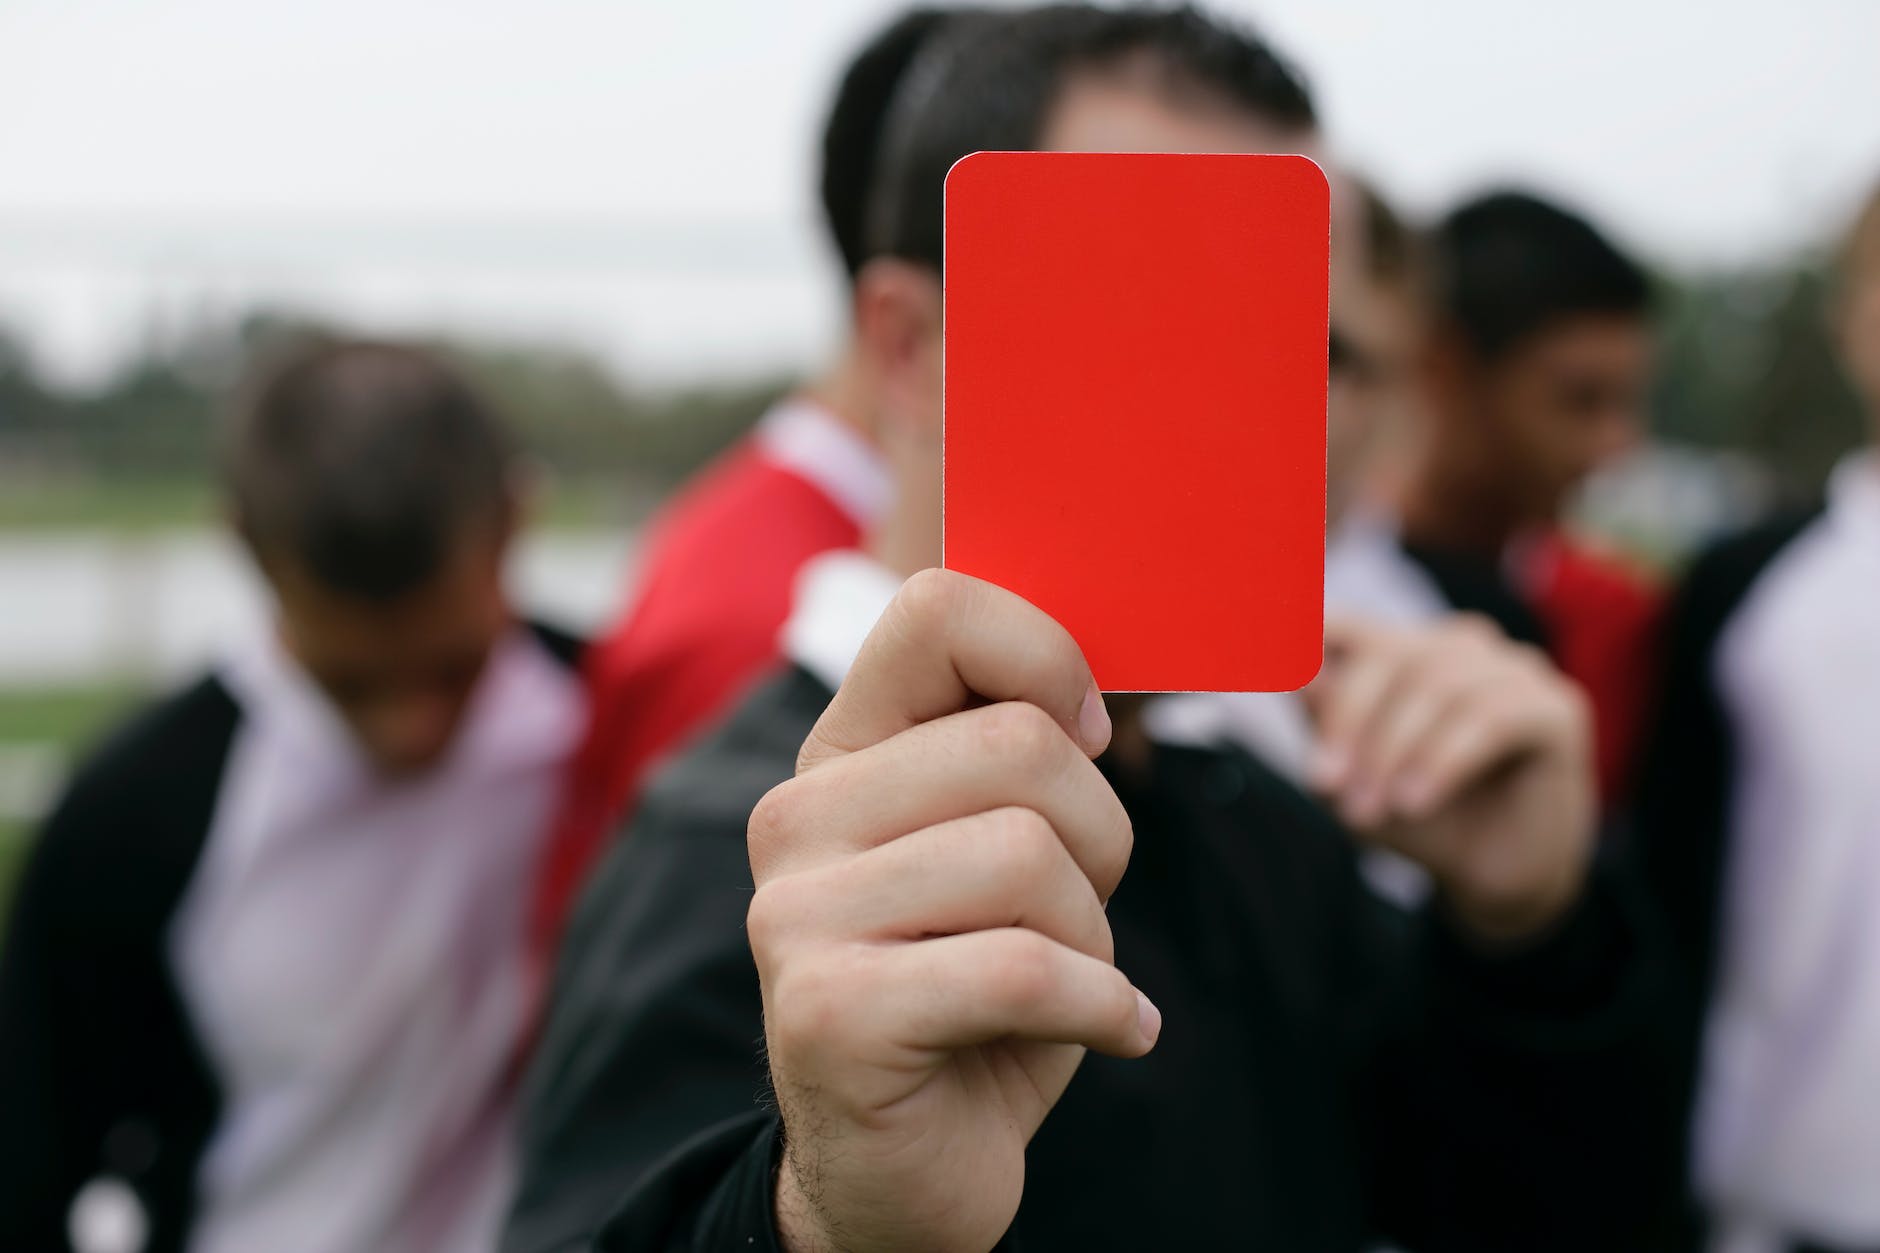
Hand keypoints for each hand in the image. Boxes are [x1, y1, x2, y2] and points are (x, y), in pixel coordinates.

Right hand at [747, 569, 1158, 1252]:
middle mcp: (798, 817)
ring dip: (1096, 935)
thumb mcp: (1000, 852)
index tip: (1088, 739)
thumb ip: (1016, 757)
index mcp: (841, 755)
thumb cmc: (978, 993)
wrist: (905, 1170)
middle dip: (1100, 837)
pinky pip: (1026, 969)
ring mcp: (798, 915)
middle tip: (1082, 906)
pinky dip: (1104, 1007)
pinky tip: (1115, 1030)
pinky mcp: (830, 1012)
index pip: (936, 610)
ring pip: (1028, 857)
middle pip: (1018, 746)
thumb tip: (1093, 694)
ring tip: (1071, 981)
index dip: (1047, 656)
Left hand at [1303, 615, 1595, 944]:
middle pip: (1389, 654)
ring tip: (1371, 811)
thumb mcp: (1351, 773)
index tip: (1240, 650)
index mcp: (1403, 649)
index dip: (1297, 630)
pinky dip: (1443, 761)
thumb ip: (1321, 717)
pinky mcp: (1556, 707)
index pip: (1343, 622)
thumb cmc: (1418, 820)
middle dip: (1349, 720)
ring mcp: (1513, 669)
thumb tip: (1285, 666)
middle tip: (1326, 785)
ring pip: (1438, 685)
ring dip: (1394, 752)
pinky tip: (1417, 802)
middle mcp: (1458, 644)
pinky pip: (1491, 718)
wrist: (1492, 881)